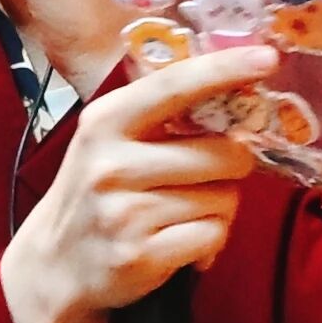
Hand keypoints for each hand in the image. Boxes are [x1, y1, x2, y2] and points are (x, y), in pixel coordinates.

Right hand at [0, 42, 279, 322]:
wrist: (53, 265)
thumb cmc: (97, 193)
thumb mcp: (110, 139)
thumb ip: (160, 112)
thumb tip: (237, 87)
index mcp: (107, 121)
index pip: (176, 85)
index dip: (226, 69)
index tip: (267, 57)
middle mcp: (112, 164)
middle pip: (223, 153)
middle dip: (232, 166)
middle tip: (208, 177)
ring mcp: (125, 212)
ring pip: (224, 199)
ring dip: (218, 208)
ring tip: (183, 215)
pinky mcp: (141, 255)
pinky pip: (213, 236)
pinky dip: (210, 243)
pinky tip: (181, 244)